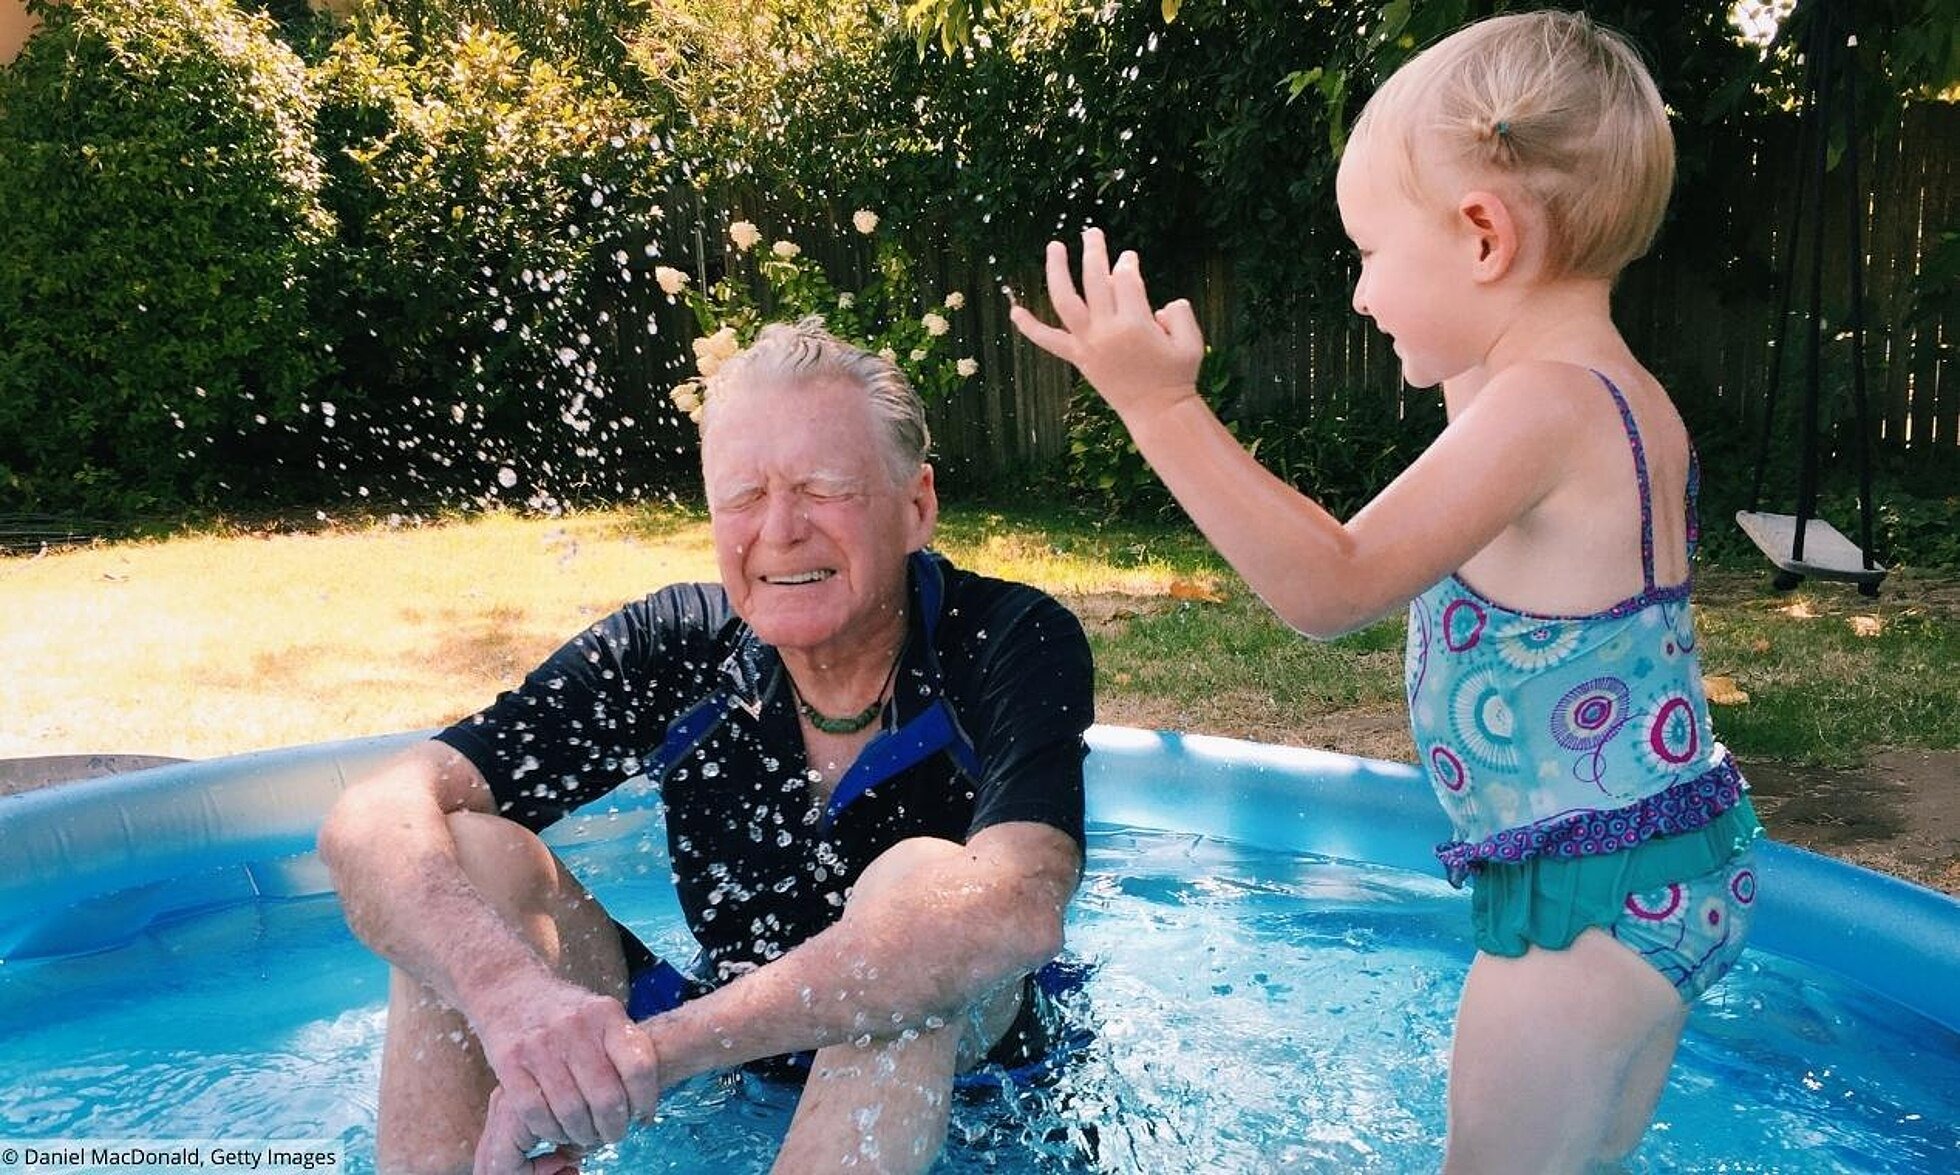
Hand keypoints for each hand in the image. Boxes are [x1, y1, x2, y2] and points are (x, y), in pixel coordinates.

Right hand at [471, 973, 660, 1157]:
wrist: (510, 989)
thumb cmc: (566, 1011)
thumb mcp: (601, 1014)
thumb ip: (622, 1047)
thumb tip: (646, 1097)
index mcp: (606, 1013)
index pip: (639, 1067)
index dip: (645, 1101)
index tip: (642, 1117)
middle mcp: (575, 1026)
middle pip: (606, 1097)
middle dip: (614, 1127)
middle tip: (613, 1135)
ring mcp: (540, 1044)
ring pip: (572, 1111)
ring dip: (584, 1135)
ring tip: (588, 1137)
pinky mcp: (509, 1062)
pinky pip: (535, 1112)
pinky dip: (551, 1131)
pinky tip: (559, 1131)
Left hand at [1008, 227, 1206, 420]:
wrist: (1157, 412)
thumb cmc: (1178, 375)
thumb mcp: (1192, 340)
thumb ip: (1179, 312)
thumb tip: (1157, 304)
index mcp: (1136, 323)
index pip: (1126, 279)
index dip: (1128, 264)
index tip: (1129, 258)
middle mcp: (1107, 330)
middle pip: (1096, 279)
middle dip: (1094, 252)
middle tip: (1092, 233)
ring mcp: (1089, 344)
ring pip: (1066, 301)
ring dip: (1057, 271)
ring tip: (1054, 247)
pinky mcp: (1079, 358)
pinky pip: (1049, 341)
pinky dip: (1030, 327)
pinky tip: (1014, 311)